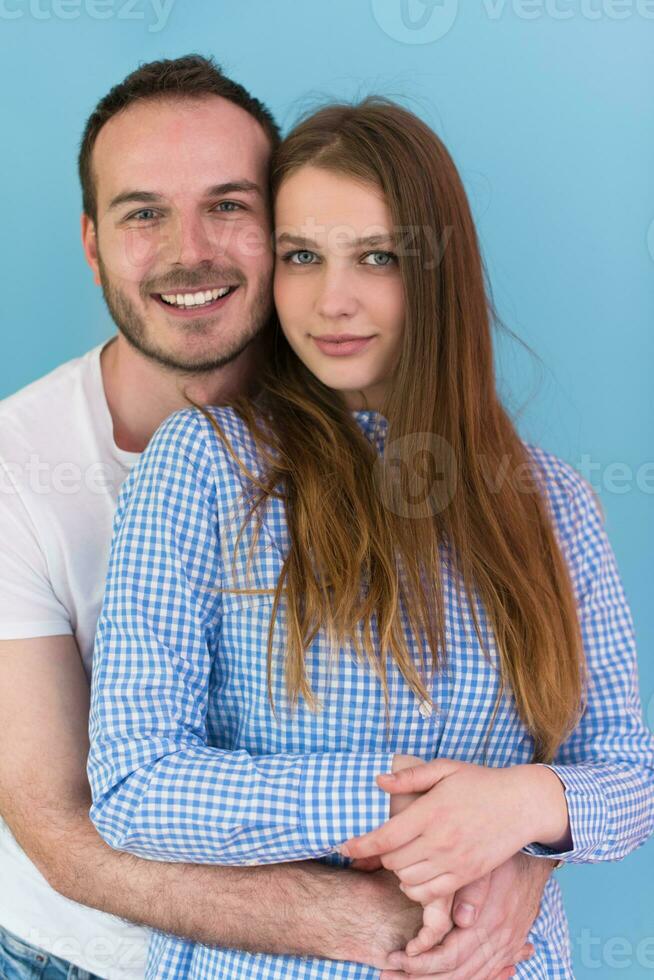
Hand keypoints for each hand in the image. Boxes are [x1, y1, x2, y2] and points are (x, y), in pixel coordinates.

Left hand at [339, 759, 567, 901]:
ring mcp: (454, 861)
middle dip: (381, 855)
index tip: (344, 847)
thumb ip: (410, 776)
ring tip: (402, 857)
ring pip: (408, 880)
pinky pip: (430, 894)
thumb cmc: (480, 782)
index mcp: (430, 811)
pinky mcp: (466, 876)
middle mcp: (440, 840)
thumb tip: (379, 780)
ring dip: (397, 871)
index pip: (385, 837)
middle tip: (385, 843)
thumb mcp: (445, 768)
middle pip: (393, 862)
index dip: (359, 845)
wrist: (521, 804)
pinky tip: (417, 873)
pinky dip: (416, 888)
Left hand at [379, 851, 546, 978]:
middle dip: (420, 978)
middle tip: (389, 975)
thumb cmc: (503, 860)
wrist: (534, 861)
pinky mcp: (509, 948)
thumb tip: (462, 919)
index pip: (449, 958)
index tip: (396, 956)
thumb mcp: (485, 866)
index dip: (420, 962)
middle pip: (456, 975)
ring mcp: (505, 949)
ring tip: (405, 979)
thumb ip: (472, 890)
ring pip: (470, 979)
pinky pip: (487, 975)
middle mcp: (498, 944)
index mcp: (488, 926)